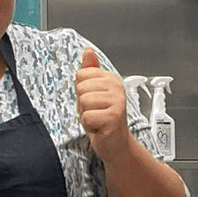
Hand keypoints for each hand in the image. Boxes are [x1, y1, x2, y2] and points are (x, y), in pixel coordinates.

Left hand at [75, 49, 132, 163]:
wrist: (116, 144)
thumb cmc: (103, 119)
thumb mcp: (93, 93)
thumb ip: (90, 72)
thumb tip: (88, 52)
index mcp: (111, 79)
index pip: (80, 75)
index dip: (81, 92)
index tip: (93, 102)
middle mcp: (116, 87)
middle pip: (80, 87)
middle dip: (83, 104)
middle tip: (96, 112)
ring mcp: (117, 101)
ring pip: (83, 102)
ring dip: (86, 115)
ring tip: (98, 119)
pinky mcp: (114, 116)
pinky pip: (87, 116)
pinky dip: (90, 125)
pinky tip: (100, 127)